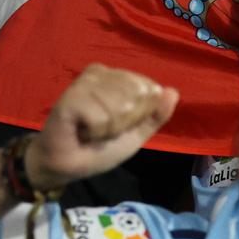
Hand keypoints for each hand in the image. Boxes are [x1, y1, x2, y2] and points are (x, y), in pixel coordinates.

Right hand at [28, 65, 178, 187]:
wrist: (66, 166)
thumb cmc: (99, 147)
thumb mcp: (135, 133)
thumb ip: (155, 115)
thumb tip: (172, 92)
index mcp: (117, 76)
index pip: (150, 87)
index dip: (140, 114)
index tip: (118, 125)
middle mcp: (100, 72)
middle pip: (138, 94)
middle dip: (125, 121)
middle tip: (103, 129)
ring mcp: (85, 83)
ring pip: (121, 105)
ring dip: (109, 129)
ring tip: (91, 131)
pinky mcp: (71, 98)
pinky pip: (102, 117)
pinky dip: (96, 132)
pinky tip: (81, 131)